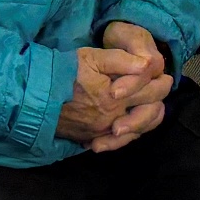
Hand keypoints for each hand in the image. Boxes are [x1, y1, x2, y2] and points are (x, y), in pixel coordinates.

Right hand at [55, 38, 173, 150]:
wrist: (35, 95)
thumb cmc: (64, 72)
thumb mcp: (92, 58)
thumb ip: (121, 60)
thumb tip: (148, 64)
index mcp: (116, 98)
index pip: (151, 91)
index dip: (161, 81)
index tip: (165, 74)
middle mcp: (113, 119)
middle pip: (147, 112)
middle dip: (158, 98)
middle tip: (163, 86)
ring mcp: (102, 132)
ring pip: (136, 131)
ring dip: (147, 118)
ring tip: (153, 107)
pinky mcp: (91, 137)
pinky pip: (118, 141)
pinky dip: (129, 134)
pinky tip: (131, 126)